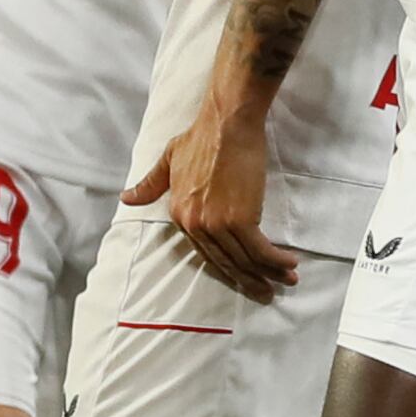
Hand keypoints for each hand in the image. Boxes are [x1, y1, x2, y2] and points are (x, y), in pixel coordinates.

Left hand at [120, 97, 298, 302]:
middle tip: (266, 292)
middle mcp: (196, 225)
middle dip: (250, 280)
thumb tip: (126, 199)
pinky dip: (276, 260)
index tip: (244, 276)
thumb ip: (149, 184)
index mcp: (180, 214)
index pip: (206, 252)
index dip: (228, 267)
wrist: (226, 124)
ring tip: (286, 281)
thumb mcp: (168, 160)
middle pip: (227, 262)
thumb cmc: (201, 137)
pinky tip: (289, 264)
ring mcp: (218, 224)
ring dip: (269, 274)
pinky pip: (260, 249)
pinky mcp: (241, 219)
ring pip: (246, 259)